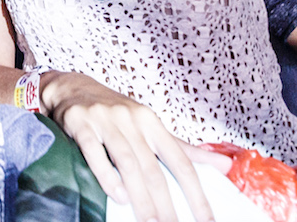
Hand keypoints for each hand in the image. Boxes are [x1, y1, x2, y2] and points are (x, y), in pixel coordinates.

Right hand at [41, 71, 218, 221]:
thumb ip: (184, 149)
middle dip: (166, 203)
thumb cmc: (115, 112)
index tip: (206, 220)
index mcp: (152, 123)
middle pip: (153, 168)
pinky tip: (117, 196)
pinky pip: (95, 152)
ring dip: (140, 196)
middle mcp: (132, 120)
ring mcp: (106, 121)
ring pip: (128, 162)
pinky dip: (107, 176)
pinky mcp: (81, 124)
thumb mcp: (150, 126)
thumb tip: (225, 165)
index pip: (181, 161)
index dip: (196, 193)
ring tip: (149, 220)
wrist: (71, 87)